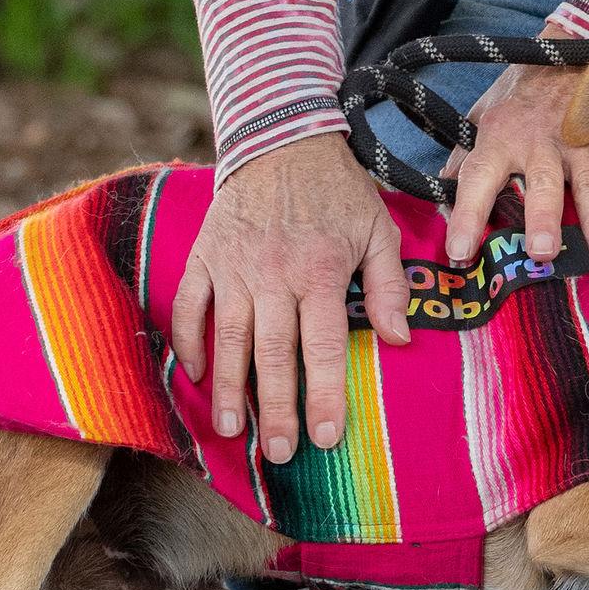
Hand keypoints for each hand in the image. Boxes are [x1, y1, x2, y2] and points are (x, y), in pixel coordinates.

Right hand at [171, 133, 412, 464]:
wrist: (281, 136)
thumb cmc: (337, 190)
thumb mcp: (377, 228)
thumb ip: (390, 284)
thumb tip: (399, 339)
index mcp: (321, 271)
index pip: (323, 346)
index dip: (325, 396)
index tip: (326, 438)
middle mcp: (274, 273)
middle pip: (274, 354)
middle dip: (276, 409)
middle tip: (278, 453)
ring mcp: (234, 265)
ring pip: (228, 337)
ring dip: (229, 387)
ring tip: (233, 430)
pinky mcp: (205, 254)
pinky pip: (190, 305)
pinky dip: (189, 340)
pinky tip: (195, 374)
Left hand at [444, 60, 588, 266]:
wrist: (560, 46)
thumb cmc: (516, 92)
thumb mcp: (478, 117)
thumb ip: (460, 159)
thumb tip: (438, 199)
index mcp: (500, 139)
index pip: (477, 178)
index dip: (466, 215)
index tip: (458, 252)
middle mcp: (540, 143)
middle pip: (541, 185)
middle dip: (542, 217)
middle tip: (542, 251)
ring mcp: (580, 140)